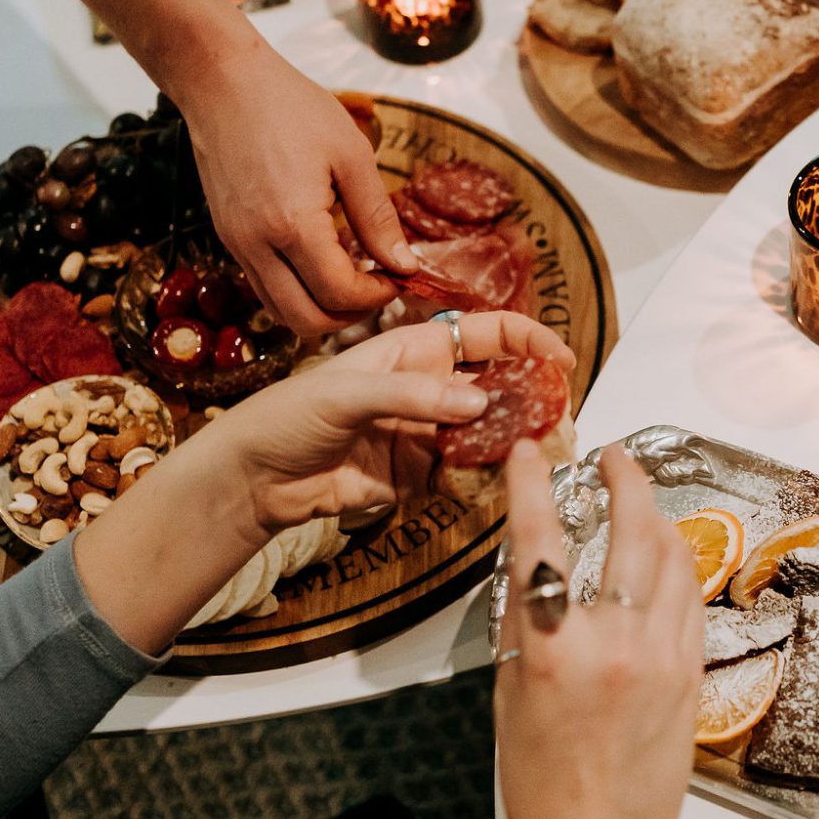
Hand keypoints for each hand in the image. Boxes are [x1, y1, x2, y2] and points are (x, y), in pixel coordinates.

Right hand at [183, 48, 416, 335]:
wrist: (222, 82)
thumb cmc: (289, 106)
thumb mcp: (350, 154)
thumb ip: (378, 217)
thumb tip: (404, 264)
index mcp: (291, 224)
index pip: (339, 292)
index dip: (377, 296)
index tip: (399, 276)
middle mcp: (256, 245)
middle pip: (306, 321)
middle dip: (351, 316)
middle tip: (379, 289)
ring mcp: (236, 245)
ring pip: (281, 312)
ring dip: (322, 309)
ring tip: (354, 278)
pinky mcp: (228, 238)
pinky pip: (264, 287)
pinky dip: (298, 291)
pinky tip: (323, 262)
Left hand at [199, 311, 574, 546]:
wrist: (256, 478)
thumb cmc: (289, 415)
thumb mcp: (347, 392)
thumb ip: (414, 396)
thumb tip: (477, 402)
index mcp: (416, 348)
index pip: (488, 333)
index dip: (529, 340)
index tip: (562, 359)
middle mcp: (431, 387)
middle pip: (500, 385)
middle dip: (532, 399)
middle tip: (556, 421)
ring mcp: (428, 431)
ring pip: (489, 434)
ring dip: (513, 444)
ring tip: (535, 457)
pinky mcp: (420, 475)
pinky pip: (465, 474)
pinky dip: (483, 480)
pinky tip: (493, 485)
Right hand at [497, 442, 701, 818]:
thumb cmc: (546, 789)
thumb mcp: (511, 696)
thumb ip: (525, 625)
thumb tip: (534, 567)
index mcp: (555, 651)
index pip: (541, 540)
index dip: (533, 484)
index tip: (531, 452)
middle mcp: (616, 644)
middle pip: (632, 530)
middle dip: (625, 478)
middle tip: (611, 457)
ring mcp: (665, 656)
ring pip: (674, 557)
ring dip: (655, 517)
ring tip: (638, 500)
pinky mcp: (694, 673)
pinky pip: (689, 598)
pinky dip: (674, 567)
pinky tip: (661, 560)